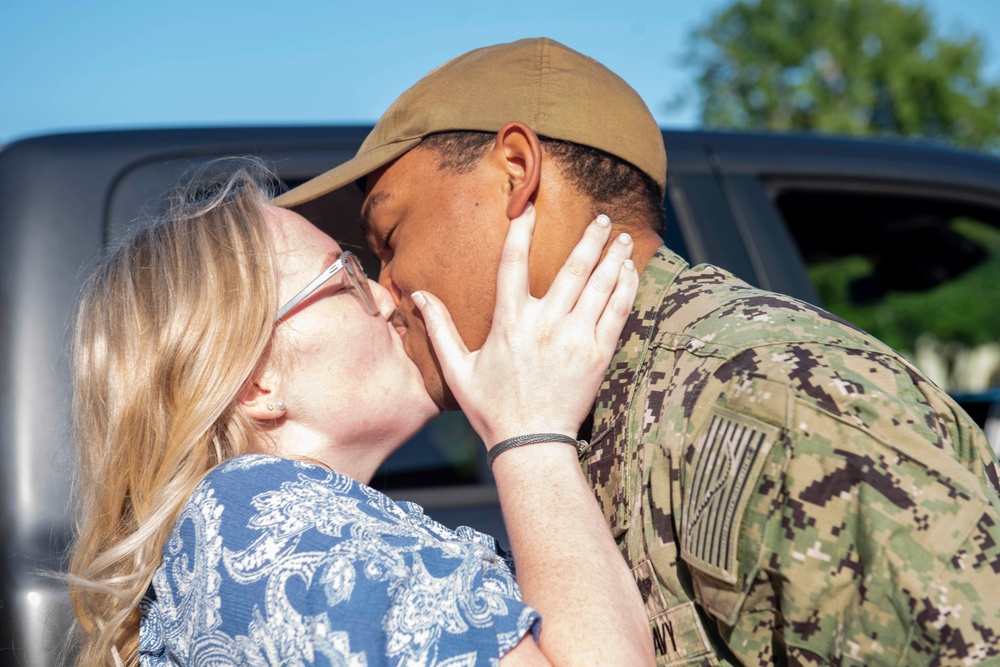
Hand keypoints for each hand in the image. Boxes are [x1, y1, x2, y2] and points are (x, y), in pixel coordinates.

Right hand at [411, 203, 637, 447]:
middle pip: (572, 269)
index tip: (527, 207)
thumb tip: (416, 295)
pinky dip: (625, 288)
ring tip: (623, 237)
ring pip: (600, 286)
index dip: (520, 231)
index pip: (512, 263)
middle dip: (589, 239)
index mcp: (509, 323)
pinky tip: (630, 272)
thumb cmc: (492, 408)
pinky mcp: (598, 355)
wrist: (531, 444)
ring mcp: (575, 338)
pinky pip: (617, 312)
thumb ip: (440, 328)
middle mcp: (545, 324)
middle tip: (602, 218)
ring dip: (613, 257)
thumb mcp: (457, 369)